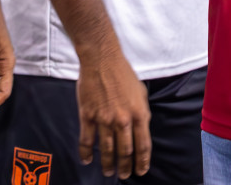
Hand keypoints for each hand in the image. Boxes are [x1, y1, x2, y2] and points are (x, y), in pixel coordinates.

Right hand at [77, 49, 149, 178]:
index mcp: (139, 114)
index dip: (142, 162)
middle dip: (125, 167)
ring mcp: (104, 119)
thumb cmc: (122, 73)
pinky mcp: (88, 115)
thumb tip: (141, 128)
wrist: (101, 58)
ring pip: (107, 149)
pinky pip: (87, 139)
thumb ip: (141, 112)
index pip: (143, 146)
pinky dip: (86, 153)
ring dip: (108, 164)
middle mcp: (123, 120)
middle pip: (126, 152)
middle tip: (124, 175)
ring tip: (108, 171)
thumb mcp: (140, 93)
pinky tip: (87, 160)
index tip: (141, 171)